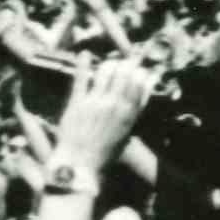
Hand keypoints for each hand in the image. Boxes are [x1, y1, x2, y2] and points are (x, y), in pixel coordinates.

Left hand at [53, 57, 155, 173]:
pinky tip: (84, 54)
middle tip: (124, 62)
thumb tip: (143, 92)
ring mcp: (95, 103)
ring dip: (109, 63)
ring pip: (106, 72)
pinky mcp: (77, 103)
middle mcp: (114, 106)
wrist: (80, 164)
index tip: (138, 69)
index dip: (140, 72)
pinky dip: (83, 64)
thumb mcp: (126, 134)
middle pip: (124, 73)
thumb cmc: (104, 152)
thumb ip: (134, 113)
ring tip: (109, 64)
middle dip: (126, 63)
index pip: (140, 84)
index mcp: (128, 114)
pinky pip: (81, 79)